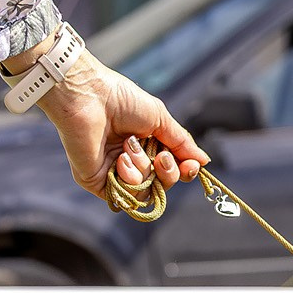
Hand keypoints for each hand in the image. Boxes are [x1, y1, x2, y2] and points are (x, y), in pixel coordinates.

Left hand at [33, 52, 208, 206]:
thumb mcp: (160, 119)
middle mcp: (131, 161)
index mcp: (146, 146)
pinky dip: (129, 179)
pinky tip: (121, 159)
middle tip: (160, 157)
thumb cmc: (121, 99)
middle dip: (168, 173)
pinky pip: (124, 196)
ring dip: (144, 170)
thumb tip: (204, 161)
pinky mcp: (97, 182)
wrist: (89, 96)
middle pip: (162, 185)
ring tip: (129, 147)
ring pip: (145, 192)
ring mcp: (114, 173)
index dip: (184, 171)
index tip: (191, 166)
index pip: (172, 170)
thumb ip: (182, 143)